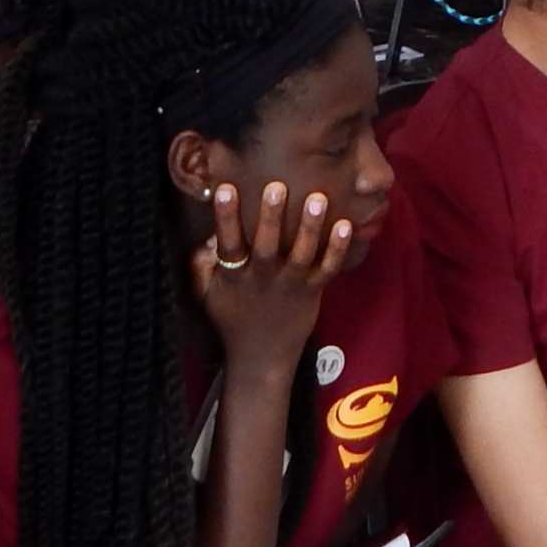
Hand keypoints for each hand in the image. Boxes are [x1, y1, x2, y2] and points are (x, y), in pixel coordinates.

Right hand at [191, 174, 355, 377]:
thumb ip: (200, 265)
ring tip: (318, 198)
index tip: (225, 188)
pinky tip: (345, 225)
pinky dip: (337, 249)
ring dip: (310, 226)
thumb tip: (207, 237)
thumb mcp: (205, 295)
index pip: (228, 242)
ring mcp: (290, 285)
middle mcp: (262, 278)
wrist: (261, 358)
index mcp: (234, 276)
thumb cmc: (231, 319)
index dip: (226, 216)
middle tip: (277, 187)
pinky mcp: (312, 292)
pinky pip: (327, 269)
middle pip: (266, 244)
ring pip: (301, 253)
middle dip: (271, 216)